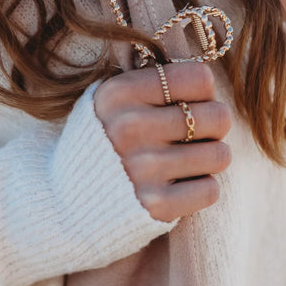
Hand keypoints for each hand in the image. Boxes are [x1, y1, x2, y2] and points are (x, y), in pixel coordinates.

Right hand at [93, 61, 231, 222]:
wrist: (65, 206)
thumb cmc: (102, 148)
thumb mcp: (110, 104)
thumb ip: (151, 83)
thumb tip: (207, 80)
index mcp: (119, 94)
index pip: (200, 79)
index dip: (202, 95)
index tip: (185, 108)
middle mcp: (129, 127)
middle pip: (219, 117)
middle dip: (211, 130)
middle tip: (192, 140)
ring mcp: (142, 169)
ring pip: (221, 155)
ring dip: (208, 161)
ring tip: (183, 164)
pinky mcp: (154, 206)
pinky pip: (211, 190)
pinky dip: (200, 190)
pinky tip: (177, 188)